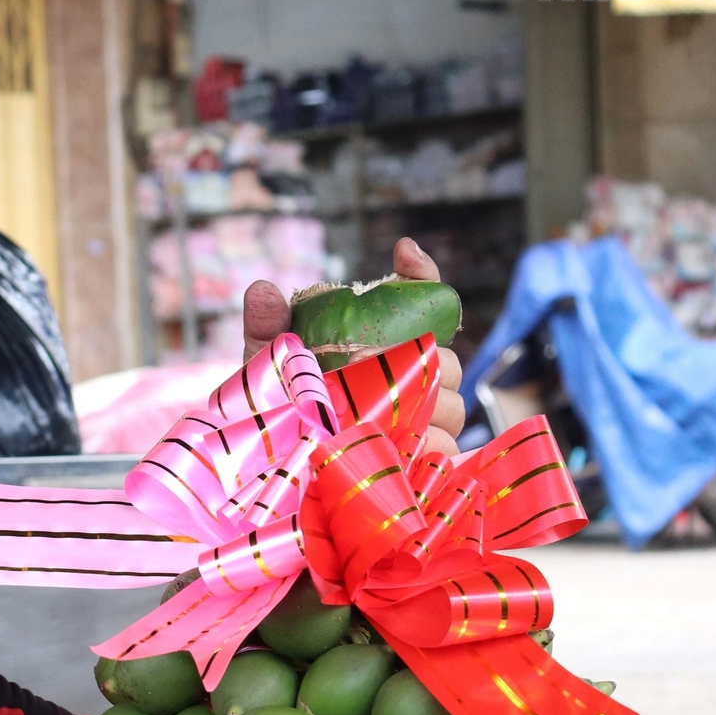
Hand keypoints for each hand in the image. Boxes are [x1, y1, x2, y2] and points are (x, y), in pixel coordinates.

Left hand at [240, 237, 465, 456]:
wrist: (272, 461)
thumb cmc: (277, 407)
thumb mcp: (270, 365)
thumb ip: (268, 328)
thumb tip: (262, 289)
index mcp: (384, 344)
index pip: (421, 299)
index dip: (420, 274)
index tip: (403, 253)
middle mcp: (412, 378)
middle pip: (448, 360)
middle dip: (425, 361)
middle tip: (384, 371)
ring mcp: (425, 421)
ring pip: (453, 405)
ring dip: (427, 405)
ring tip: (386, 413)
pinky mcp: (427, 460)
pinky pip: (448, 447)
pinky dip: (431, 443)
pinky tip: (402, 446)